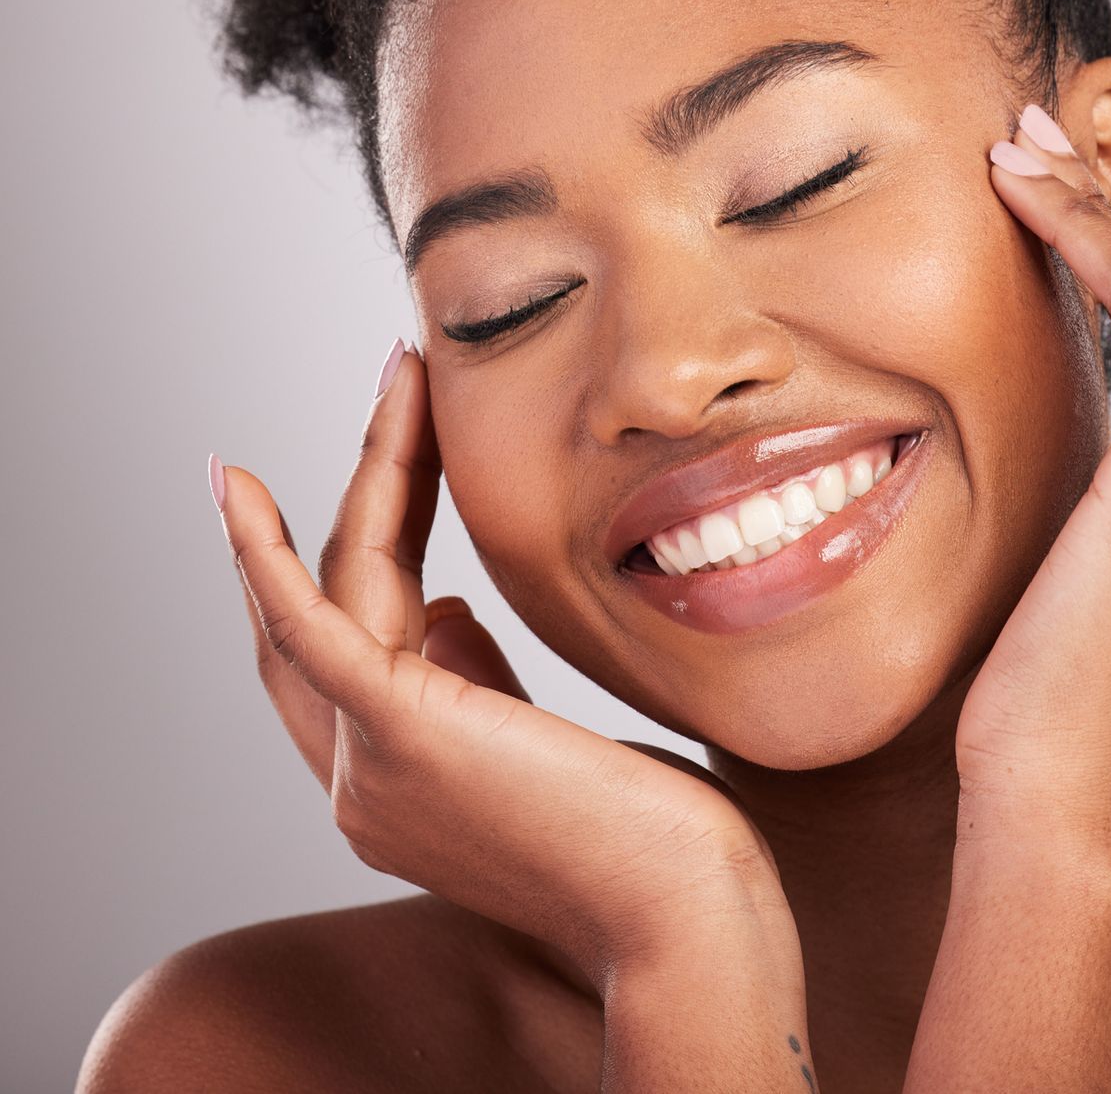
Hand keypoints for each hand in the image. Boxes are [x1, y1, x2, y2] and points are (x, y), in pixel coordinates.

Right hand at [207, 342, 800, 990]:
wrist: (687, 914)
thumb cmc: (650, 841)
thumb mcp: (543, 748)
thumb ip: (478, 686)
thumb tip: (444, 610)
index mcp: (394, 784)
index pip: (353, 645)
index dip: (362, 547)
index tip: (405, 460)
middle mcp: (357, 784)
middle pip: (329, 608)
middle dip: (359, 491)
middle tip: (404, 388)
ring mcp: (365, 769)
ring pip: (334, 591)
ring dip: (368, 474)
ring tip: (402, 381)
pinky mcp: (401, 737)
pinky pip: (311, 630)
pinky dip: (263, 555)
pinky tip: (237, 486)